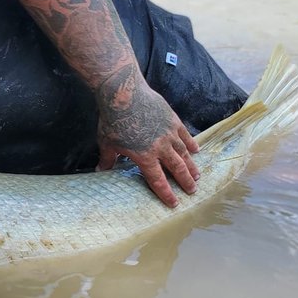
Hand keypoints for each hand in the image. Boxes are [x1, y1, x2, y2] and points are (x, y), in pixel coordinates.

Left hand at [96, 83, 199, 207]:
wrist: (124, 94)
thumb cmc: (113, 120)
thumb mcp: (107, 143)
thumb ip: (107, 159)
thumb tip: (99, 171)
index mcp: (144, 157)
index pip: (157, 180)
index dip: (166, 193)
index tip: (174, 203)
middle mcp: (160, 148)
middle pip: (176, 169)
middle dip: (185, 182)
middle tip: (192, 191)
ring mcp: (169, 133)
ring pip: (184, 153)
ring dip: (191, 166)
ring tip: (197, 175)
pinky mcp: (172, 120)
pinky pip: (185, 135)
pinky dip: (191, 143)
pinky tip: (196, 150)